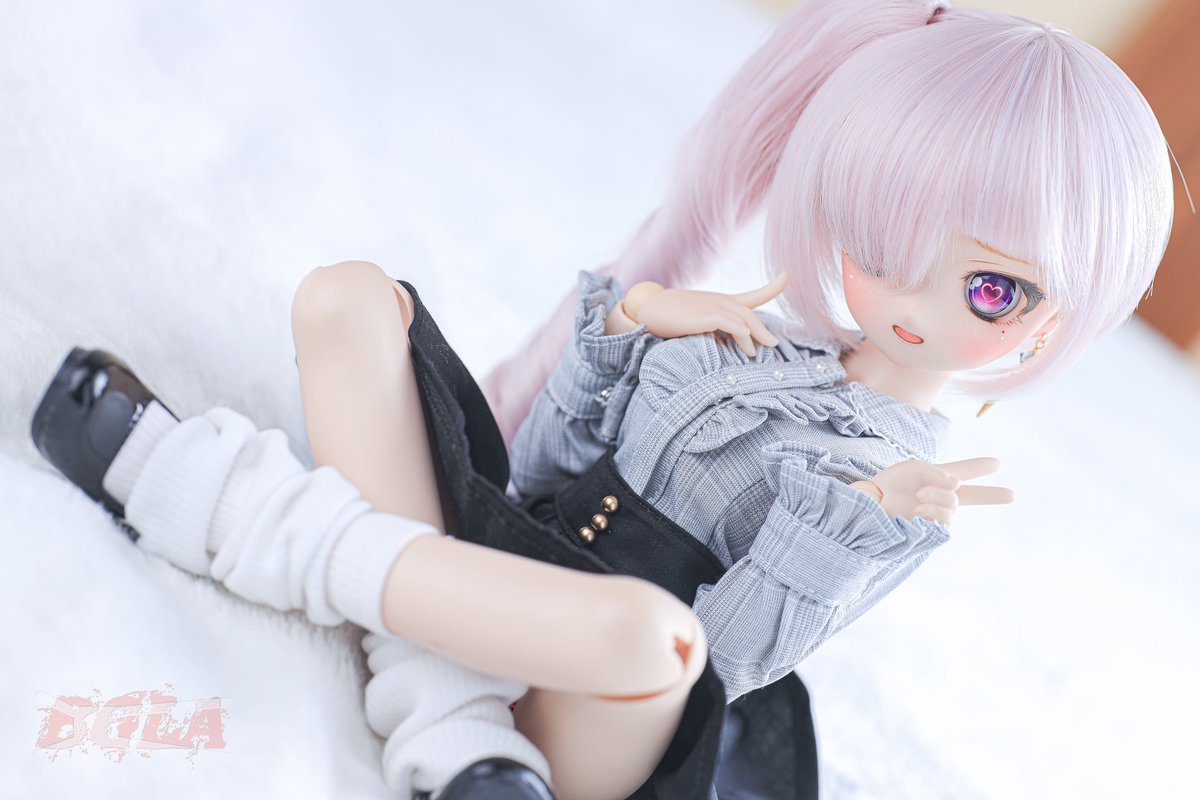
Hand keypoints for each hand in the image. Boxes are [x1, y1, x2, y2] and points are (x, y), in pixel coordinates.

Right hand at [623, 274, 788, 356]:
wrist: (650, 310)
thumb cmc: (672, 317)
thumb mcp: (697, 319)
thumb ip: (714, 329)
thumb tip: (729, 346)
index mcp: (721, 302)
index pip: (754, 293)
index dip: (773, 286)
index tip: (788, 276)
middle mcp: (721, 302)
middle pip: (749, 313)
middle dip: (763, 329)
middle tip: (773, 344)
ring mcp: (713, 307)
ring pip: (744, 320)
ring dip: (755, 337)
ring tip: (756, 353)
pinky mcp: (706, 317)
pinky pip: (731, 324)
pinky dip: (742, 334)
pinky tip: (747, 345)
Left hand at [850, 457, 1013, 525]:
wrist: (873, 504)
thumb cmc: (890, 485)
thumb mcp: (915, 469)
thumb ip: (940, 474)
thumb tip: (957, 486)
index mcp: (937, 478)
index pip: (964, 470)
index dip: (980, 467)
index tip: (997, 463)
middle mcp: (941, 496)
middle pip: (974, 495)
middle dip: (993, 494)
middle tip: (1013, 495)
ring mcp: (939, 512)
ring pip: (955, 504)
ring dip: (938, 497)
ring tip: (920, 497)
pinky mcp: (934, 528)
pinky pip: (947, 518)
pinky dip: (933, 510)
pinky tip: (920, 510)